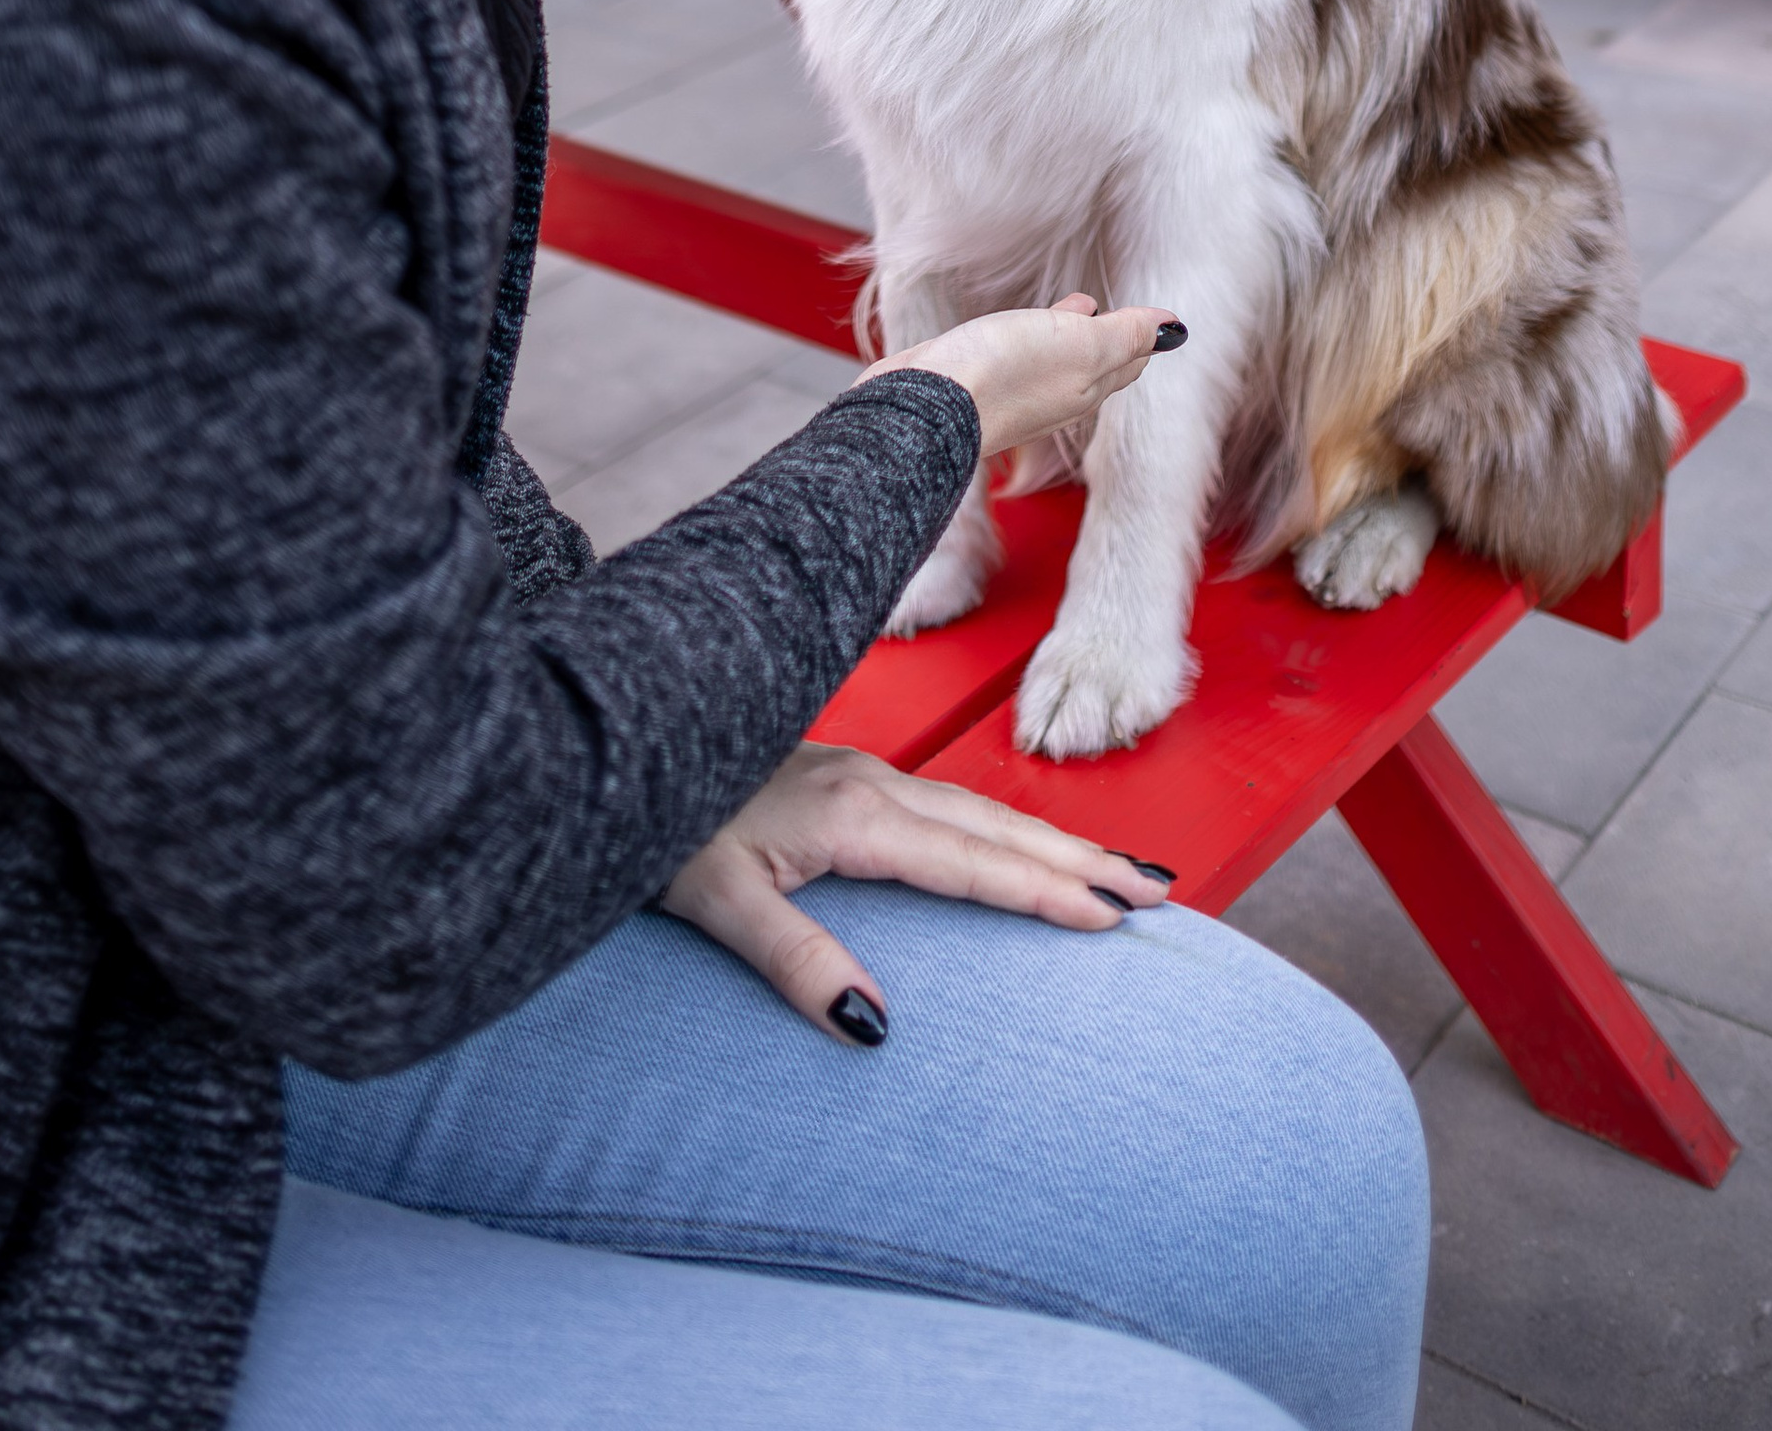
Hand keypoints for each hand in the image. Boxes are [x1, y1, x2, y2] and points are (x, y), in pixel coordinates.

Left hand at [658, 742, 1171, 1041]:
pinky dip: (1005, 829)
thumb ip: (796, 960)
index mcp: (854, 815)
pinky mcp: (849, 776)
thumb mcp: (717, 904)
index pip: (972, 864)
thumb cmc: (659, 828)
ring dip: (1051, 841)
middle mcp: (873, 785)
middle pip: (997, 828)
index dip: (1043, 891)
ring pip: (980, 810)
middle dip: (1079, 860)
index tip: (1112, 915)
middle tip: (1158, 892)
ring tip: (1117, 869)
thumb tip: (873, 1026)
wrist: (614, 746)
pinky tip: (1017, 846)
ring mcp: (864, 774)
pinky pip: (952, 805)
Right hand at [862, 291, 1179, 455]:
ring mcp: (1011, 388)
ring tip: (1079, 305)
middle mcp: (1051, 393)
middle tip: (1127, 317)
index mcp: (1086, 387)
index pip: (1125, 363)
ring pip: (1052, 355)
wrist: (926, 404)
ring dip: (1069, 332)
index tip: (1159, 325)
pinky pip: (1011, 351)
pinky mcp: (974, 377)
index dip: (1142, 340)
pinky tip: (1014, 320)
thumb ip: (1125, 336)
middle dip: (1112, 340)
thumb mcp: (1083, 346)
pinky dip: (1027, 333)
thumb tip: (1173, 328)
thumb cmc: (1006, 374)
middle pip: (1092, 363)